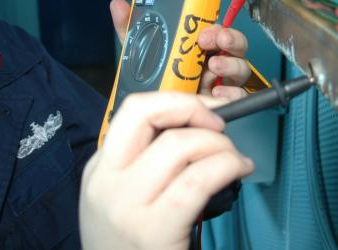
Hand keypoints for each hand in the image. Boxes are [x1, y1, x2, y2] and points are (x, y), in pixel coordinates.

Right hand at [79, 92, 254, 249]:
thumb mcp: (120, 199)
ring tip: (233, 158)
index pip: (133, 110)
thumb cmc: (130, 247)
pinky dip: (227, 166)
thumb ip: (143, 164)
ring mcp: (128, 206)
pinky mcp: (154, 230)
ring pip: (180, 145)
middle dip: (195, 110)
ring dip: (219, 144)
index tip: (205, 110)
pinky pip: (198, 180)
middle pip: (149, 115)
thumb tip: (194, 128)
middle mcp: (108, 182)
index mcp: (99, 169)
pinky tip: (238, 171)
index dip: (176, 101)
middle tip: (219, 127)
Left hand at [110, 0, 250, 101]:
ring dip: (232, 65)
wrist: (152, 114)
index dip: (216, 27)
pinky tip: (218, 92)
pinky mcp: (221, 102)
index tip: (204, 31)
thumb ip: (131, 29)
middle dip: (230, 40)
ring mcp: (219, 82)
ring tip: (215, 67)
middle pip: (235, 45)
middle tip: (215, 42)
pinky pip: (238, 95)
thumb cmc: (153, 79)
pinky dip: (232, 93)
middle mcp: (213, 61)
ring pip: (241, 68)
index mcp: (198, 46)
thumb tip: (118, 5)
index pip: (217, 29)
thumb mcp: (140, 52)